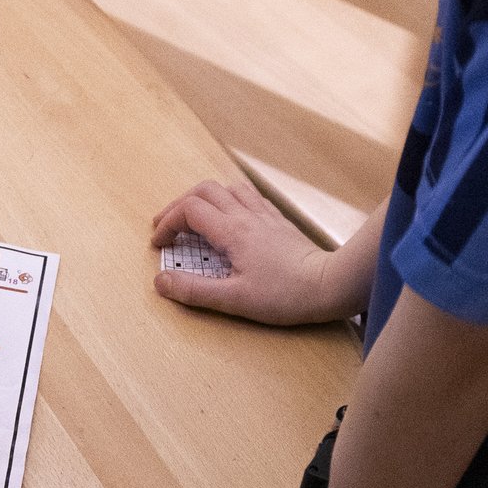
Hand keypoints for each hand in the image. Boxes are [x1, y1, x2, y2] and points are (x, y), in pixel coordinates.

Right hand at [152, 173, 345, 325]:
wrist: (329, 286)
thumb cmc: (284, 295)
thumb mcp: (233, 300)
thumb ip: (193, 290)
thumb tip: (160, 282)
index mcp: (232, 231)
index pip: (189, 210)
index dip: (167, 223)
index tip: (159, 244)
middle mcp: (246, 215)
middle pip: (204, 190)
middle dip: (179, 205)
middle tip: (166, 226)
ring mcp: (265, 215)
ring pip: (227, 188)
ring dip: (204, 198)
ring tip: (194, 219)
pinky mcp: (278, 222)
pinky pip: (249, 196)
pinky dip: (229, 200)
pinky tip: (229, 216)